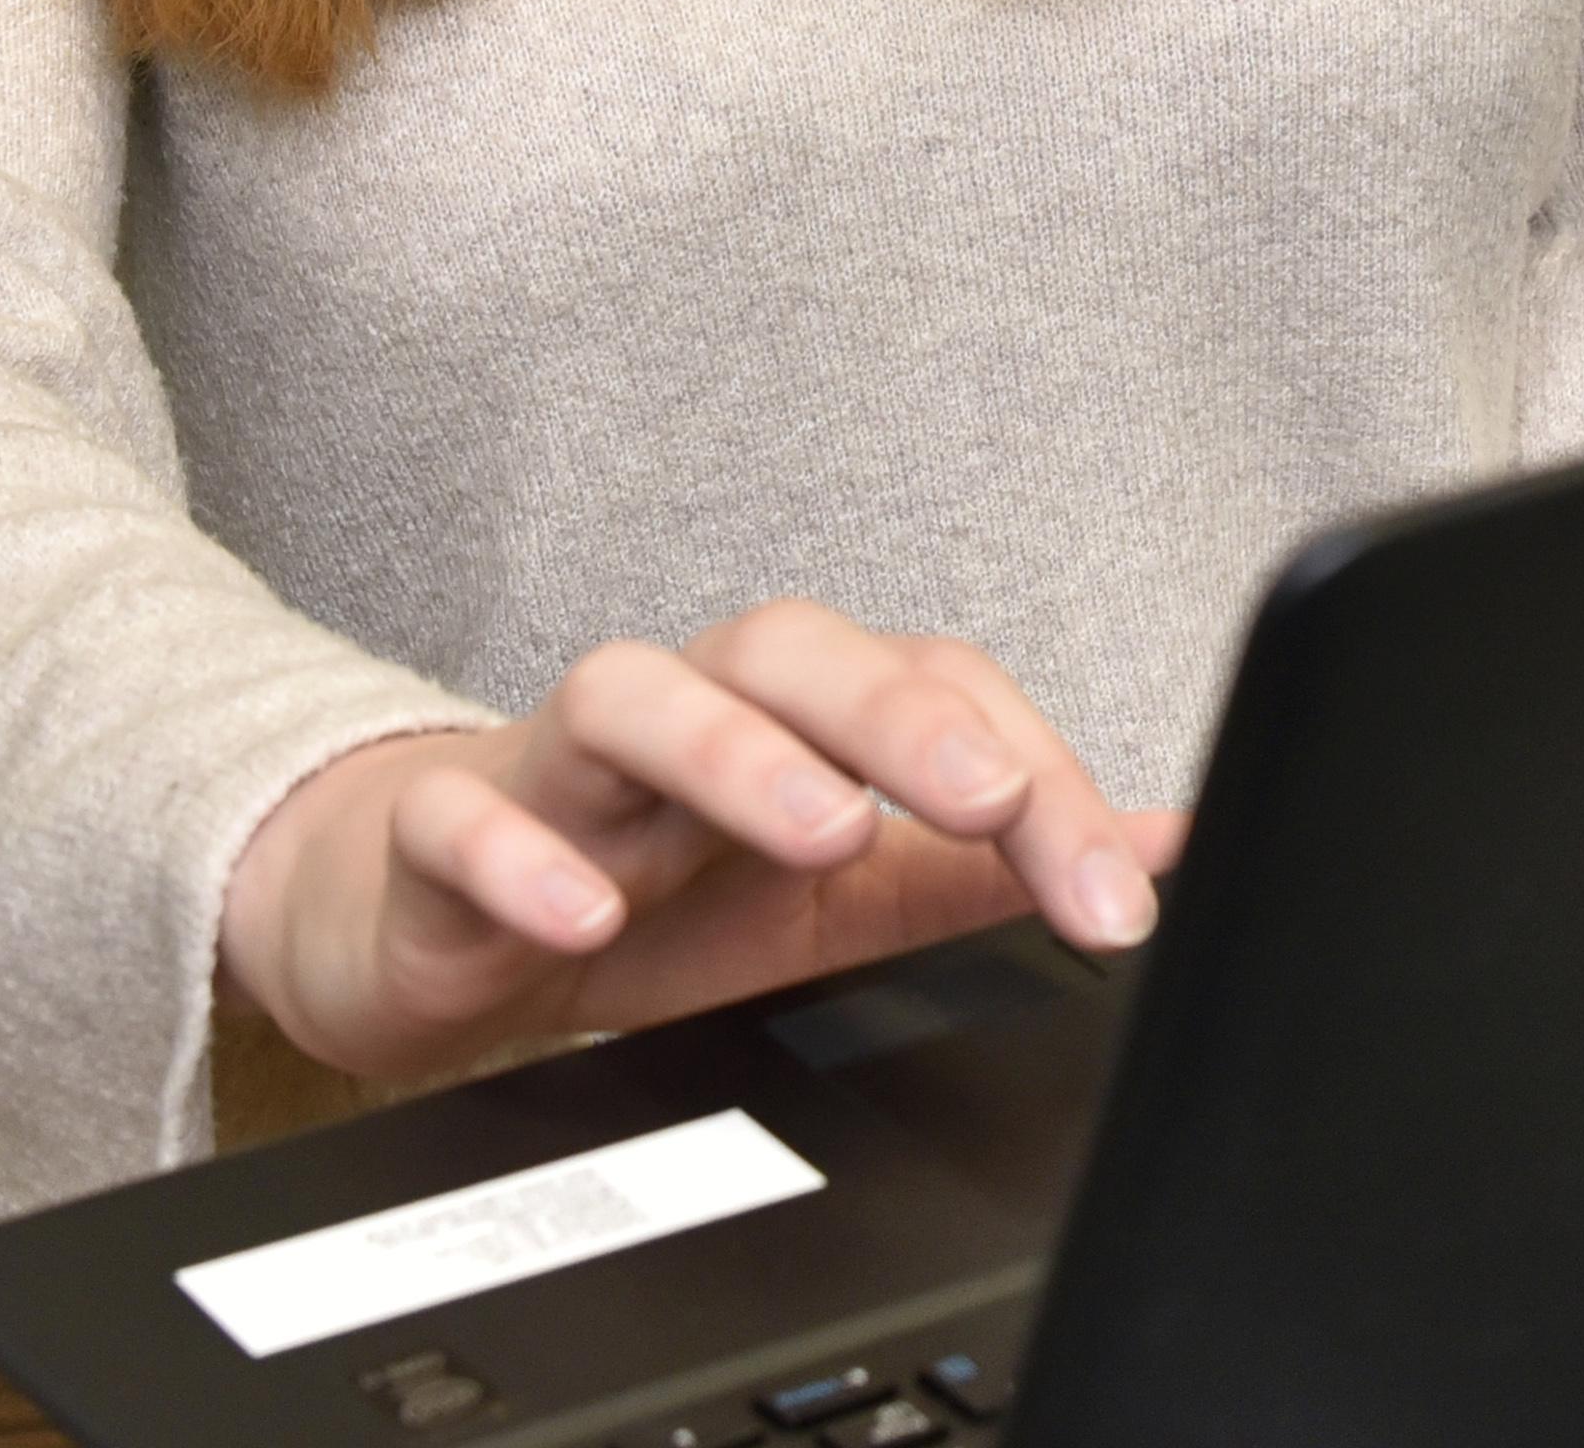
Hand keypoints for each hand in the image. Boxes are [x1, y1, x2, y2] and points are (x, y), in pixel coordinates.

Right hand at [218, 599, 1180, 1090]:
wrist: (424, 932)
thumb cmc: (640, 893)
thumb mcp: (834, 902)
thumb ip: (982, 869)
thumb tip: (1158, 845)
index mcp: (793, 725)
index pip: (928, 690)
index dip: (1035, 776)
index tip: (1116, 894)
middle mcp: (684, 717)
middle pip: (785, 650)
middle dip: (897, 714)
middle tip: (988, 796)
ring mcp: (555, 768)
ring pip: (629, 696)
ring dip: (732, 753)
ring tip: (824, 830)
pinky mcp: (436, 837)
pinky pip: (463, 820)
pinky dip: (522, 859)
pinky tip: (585, 916)